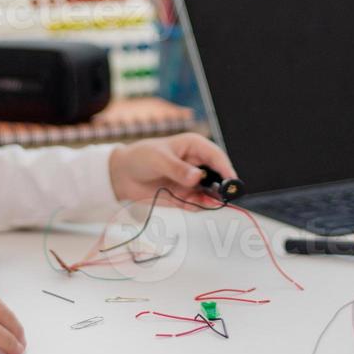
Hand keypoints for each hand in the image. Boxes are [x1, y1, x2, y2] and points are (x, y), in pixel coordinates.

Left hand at [108, 132, 236, 203]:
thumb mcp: (158, 159)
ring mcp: (191, 181)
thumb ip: (178, 169)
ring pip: (209, 191)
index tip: (232, 180)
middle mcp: (196, 164)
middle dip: (222, 186)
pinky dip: (199, 206)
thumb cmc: (140, 157)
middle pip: (217, 175)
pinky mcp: (184, 195)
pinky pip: (196, 203)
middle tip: (225, 196)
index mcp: (194, 146)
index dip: (226, 167)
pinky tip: (198, 206)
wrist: (122, 174)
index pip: (216, 156)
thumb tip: (198, 177)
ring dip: (212, 198)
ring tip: (212, 204)